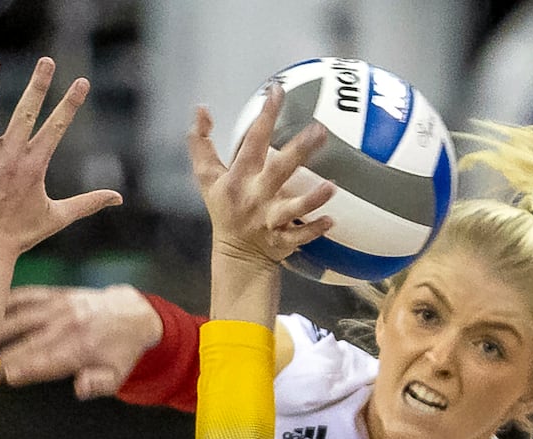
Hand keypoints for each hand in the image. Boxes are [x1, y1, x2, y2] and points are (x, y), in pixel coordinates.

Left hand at [0, 57, 120, 259]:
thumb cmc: (20, 235)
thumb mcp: (58, 217)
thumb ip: (87, 203)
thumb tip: (118, 199)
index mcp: (34, 166)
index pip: (56, 127)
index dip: (71, 104)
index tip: (82, 82)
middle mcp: (9, 157)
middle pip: (26, 113)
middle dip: (38, 86)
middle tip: (46, 61)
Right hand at [0, 284, 161, 397]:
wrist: (131, 313)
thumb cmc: (118, 351)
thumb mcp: (117, 376)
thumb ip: (98, 385)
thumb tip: (80, 388)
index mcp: (80, 348)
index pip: (45, 362)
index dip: (22, 369)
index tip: (2, 377)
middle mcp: (66, 325)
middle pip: (27, 342)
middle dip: (1, 354)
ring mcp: (58, 307)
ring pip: (21, 317)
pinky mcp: (53, 294)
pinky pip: (25, 296)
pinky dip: (5, 303)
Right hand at [189, 87, 333, 269]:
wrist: (235, 254)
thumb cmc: (224, 207)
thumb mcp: (206, 176)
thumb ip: (201, 143)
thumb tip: (200, 108)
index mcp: (238, 178)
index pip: (253, 141)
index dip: (265, 115)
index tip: (278, 90)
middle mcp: (254, 197)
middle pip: (278, 170)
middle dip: (298, 150)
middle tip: (319, 130)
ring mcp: (269, 220)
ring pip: (291, 209)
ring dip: (311, 199)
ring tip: (332, 186)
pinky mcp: (281, 240)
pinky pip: (299, 235)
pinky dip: (314, 229)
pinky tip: (331, 220)